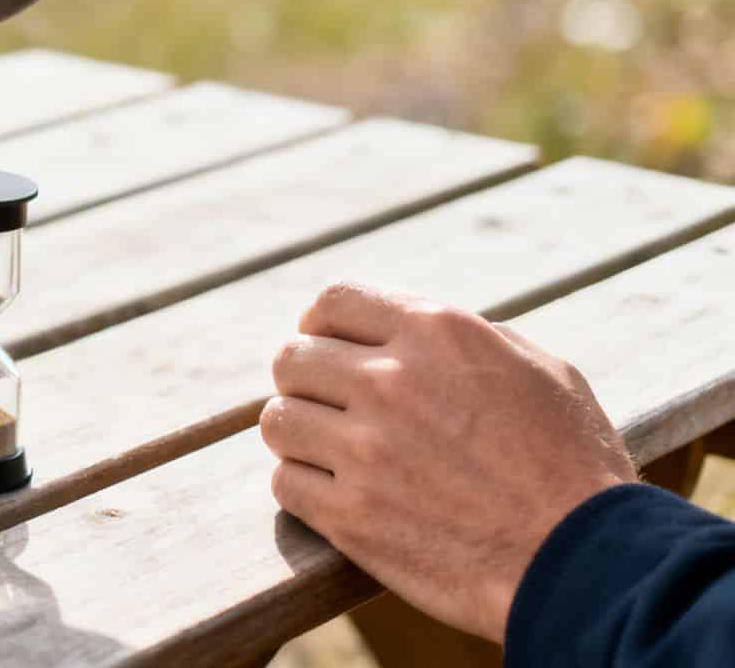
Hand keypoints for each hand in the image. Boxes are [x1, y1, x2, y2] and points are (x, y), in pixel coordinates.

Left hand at [261, 284, 635, 641]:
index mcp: (437, 333)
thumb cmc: (577, 467)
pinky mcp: (350, 515)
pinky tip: (332, 495)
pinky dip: (303, 489)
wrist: (586, 564)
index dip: (322, 323)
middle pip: (294, 359)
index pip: (335, 301)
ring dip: (298, 434)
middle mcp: (390, 380)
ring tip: (324, 450)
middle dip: (305, 379)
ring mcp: (364, 449)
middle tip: (325, 405)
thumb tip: (415, 334)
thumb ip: (470, 341)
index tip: (324, 345)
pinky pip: (285, 484)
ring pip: (279, 421)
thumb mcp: (542, 372)